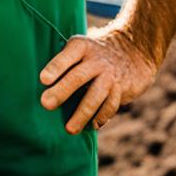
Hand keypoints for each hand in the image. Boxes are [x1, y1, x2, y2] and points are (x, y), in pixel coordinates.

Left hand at [39, 24, 158, 133]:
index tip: (43, 80)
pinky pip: (110, 106)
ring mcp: (110, 76)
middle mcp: (96, 60)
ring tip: (69, 129)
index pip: (67, 56)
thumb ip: (65, 61)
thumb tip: (43, 85)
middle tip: (46, 104)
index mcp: (81, 46)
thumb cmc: (93, 54)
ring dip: (82, 114)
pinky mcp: (121, 90)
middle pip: (78, 77)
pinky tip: (91, 126)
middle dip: (62, 91)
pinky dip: (100, 117)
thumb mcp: (80, 47)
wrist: (132, 52)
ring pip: (95, 96)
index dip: (55, 67)